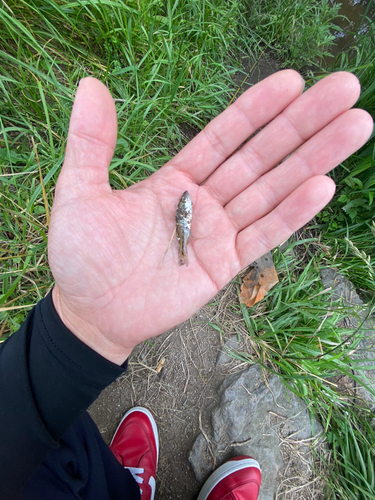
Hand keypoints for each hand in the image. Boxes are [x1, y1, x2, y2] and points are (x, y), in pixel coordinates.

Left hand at [48, 71, 372, 363]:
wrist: (89, 312)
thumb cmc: (80, 254)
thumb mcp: (80, 192)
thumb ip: (91, 142)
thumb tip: (90, 85)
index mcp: (176, 179)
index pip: (225, 136)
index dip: (257, 108)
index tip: (293, 80)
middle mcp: (205, 201)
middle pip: (262, 156)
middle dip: (303, 124)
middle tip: (346, 89)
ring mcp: (218, 233)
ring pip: (273, 191)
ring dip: (313, 161)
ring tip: (355, 127)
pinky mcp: (225, 266)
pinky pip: (264, 235)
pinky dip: (293, 213)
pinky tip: (323, 187)